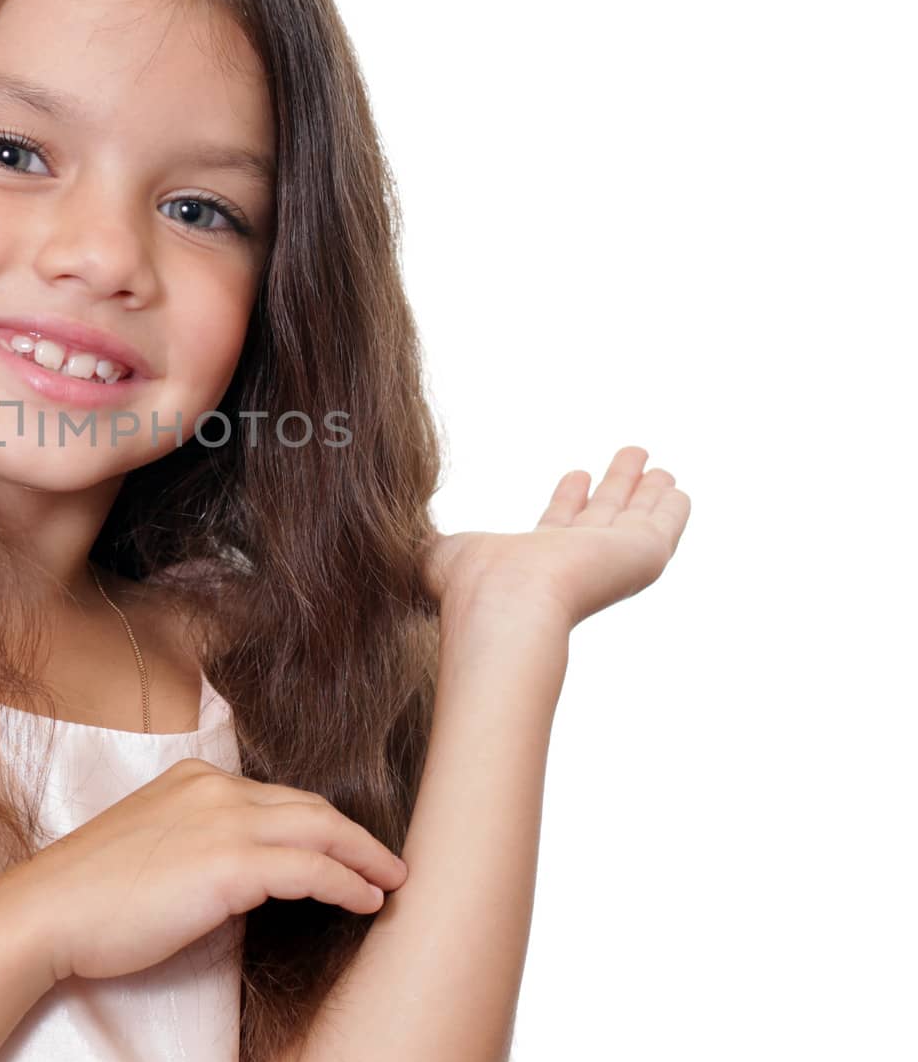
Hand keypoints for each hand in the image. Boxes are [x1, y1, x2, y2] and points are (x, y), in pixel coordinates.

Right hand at [0, 759, 408, 988]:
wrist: (47, 912)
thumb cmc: (90, 897)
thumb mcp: (150, 847)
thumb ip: (196, 845)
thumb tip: (236, 877)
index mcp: (194, 779)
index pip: (278, 798)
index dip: (321, 825)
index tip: (348, 849)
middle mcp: (214, 789)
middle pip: (309, 807)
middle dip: (356, 835)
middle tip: (390, 863)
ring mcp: (223, 821)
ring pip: (320, 830)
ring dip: (364, 857)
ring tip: (392, 882)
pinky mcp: (228, 864)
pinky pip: (310, 869)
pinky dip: (347, 882)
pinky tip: (366, 900)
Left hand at [420, 445, 690, 629]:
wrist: (504, 605)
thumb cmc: (465, 585)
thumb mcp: (434, 554)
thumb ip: (421, 542)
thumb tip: (382, 526)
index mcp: (533, 561)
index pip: (558, 526)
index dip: (568, 501)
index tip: (575, 475)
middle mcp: (573, 561)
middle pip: (601, 517)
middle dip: (613, 487)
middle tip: (628, 457)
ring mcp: (609, 561)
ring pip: (634, 520)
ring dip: (644, 492)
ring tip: (655, 463)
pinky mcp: (640, 557)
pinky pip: (663, 527)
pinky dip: (671, 509)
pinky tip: (679, 490)